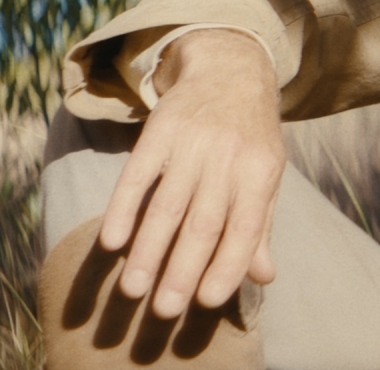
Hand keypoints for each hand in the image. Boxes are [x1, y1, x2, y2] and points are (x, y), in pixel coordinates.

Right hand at [97, 28, 286, 318]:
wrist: (231, 68)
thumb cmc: (250, 136)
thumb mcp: (266, 174)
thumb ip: (260, 225)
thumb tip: (263, 276)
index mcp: (261, 171)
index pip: (245, 227)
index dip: (228, 265)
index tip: (208, 302)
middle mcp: (228, 157)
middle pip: (203, 222)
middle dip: (183, 269)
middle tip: (164, 310)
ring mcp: (193, 142)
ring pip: (167, 204)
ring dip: (149, 250)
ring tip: (134, 289)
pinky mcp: (160, 129)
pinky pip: (138, 174)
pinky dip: (123, 208)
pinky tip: (112, 241)